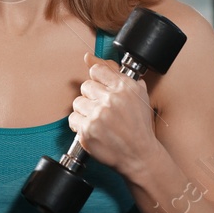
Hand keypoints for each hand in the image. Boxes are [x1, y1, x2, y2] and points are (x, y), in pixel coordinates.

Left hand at [67, 51, 160, 180]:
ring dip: (85, 112)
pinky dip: (80, 125)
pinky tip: (93, 130)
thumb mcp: (137, 95)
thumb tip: (88, 57)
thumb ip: (114, 73)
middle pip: (85, 86)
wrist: (140, 155)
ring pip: (77, 103)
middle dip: (92, 98)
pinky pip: (73, 119)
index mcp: (125, 87)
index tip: (102, 91)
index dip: (98, 81)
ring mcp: (99, 115)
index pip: (96, 71)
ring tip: (98, 121)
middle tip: (104, 111)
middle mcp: (112, 99)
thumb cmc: (138, 125)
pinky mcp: (88, 130)